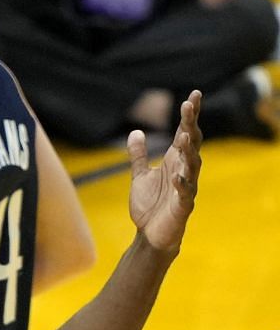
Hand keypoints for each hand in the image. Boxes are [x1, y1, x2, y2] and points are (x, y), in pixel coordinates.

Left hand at [129, 90, 201, 253]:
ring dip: (189, 151)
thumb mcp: (140, 176)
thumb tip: (135, 133)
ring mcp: (186, 187)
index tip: (194, 95)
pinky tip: (177, 177)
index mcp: (174, 161)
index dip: (189, 115)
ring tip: (184, 136)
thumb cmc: (150, 206)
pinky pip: (186, 194)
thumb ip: (138, 156)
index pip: (185, 133)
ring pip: (192, 165)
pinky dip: (182, 185)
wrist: (150, 235)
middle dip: (191, 124)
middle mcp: (183, 170)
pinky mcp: (183, 206)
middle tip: (190, 105)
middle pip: (191, 143)